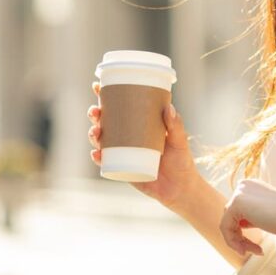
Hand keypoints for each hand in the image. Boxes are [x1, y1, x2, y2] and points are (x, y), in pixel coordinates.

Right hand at [87, 81, 201, 209]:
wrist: (180, 189)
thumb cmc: (181, 161)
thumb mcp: (179, 141)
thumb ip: (175, 126)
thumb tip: (169, 107)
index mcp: (141, 125)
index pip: (121, 107)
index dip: (106, 96)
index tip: (96, 85)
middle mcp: (129, 137)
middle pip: (107, 121)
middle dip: (96, 114)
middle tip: (95, 111)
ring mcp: (124, 153)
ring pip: (102, 140)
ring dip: (94, 133)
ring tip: (96, 131)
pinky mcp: (122, 169)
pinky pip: (106, 162)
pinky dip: (98, 157)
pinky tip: (96, 153)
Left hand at [220, 178, 275, 256]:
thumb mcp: (264, 214)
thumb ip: (250, 215)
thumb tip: (237, 226)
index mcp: (251, 186)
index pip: (236, 212)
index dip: (242, 232)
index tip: (256, 246)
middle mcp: (243, 185)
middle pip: (230, 217)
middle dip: (240, 237)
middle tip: (254, 250)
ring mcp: (239, 192)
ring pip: (226, 223)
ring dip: (238, 241)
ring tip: (252, 251)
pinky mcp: (236, 202)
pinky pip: (225, 227)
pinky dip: (233, 241)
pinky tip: (247, 249)